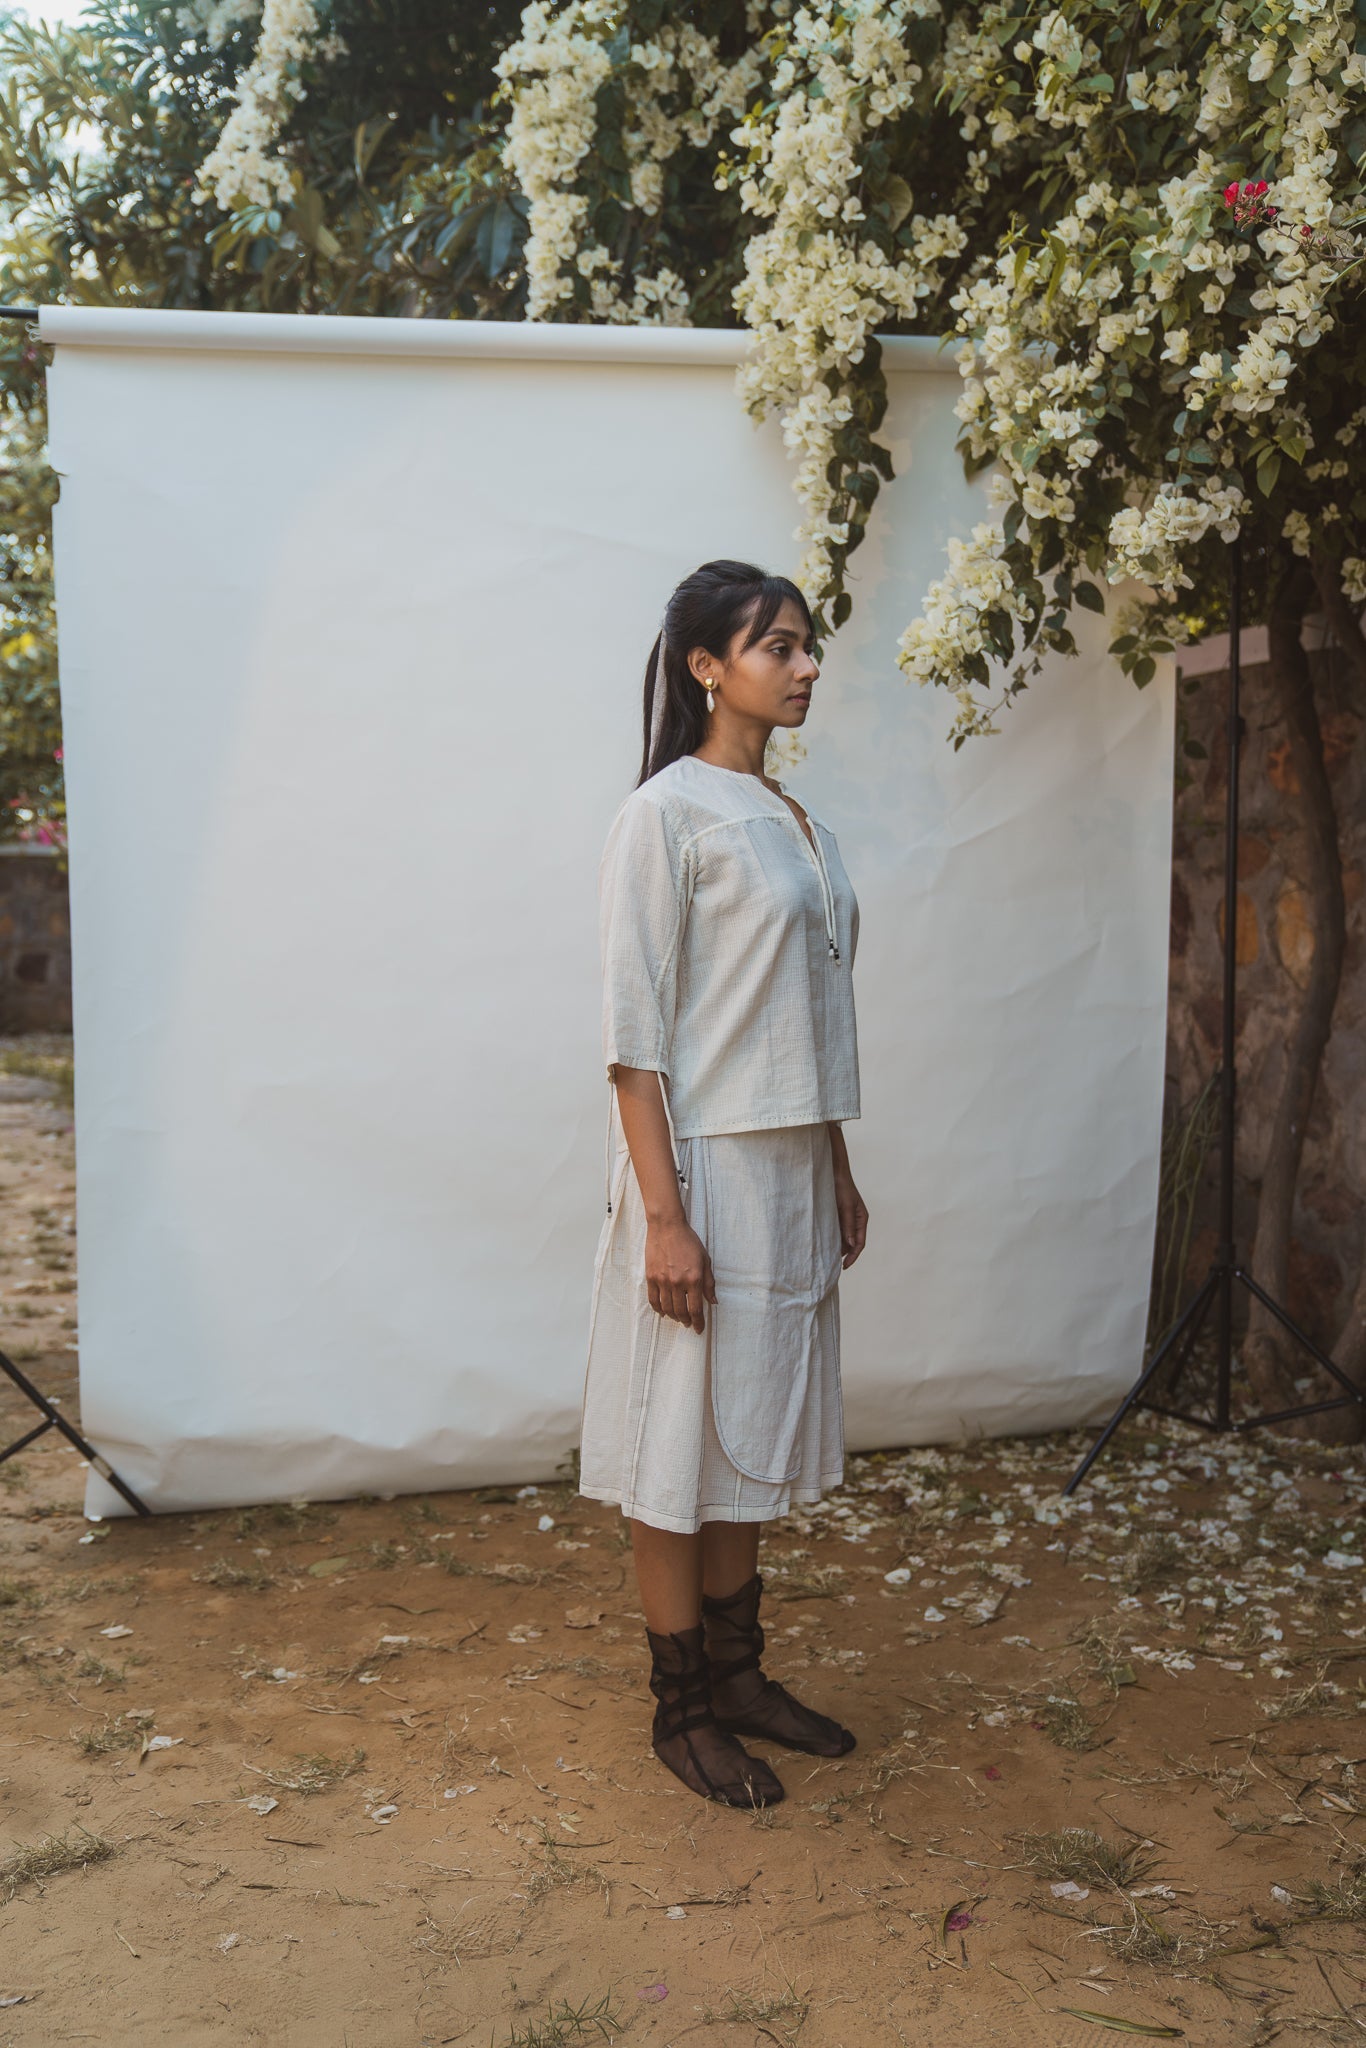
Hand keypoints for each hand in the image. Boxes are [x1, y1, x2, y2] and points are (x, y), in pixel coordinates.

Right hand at [645, 1218, 716, 1332]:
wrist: (667, 1227)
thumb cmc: (688, 1241)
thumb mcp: (705, 1260)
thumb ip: (709, 1283)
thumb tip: (712, 1301)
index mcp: (694, 1279)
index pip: (696, 1309)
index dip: (698, 1322)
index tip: (698, 1329)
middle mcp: (678, 1282)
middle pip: (681, 1311)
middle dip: (686, 1321)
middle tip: (688, 1323)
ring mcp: (662, 1280)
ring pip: (667, 1308)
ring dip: (673, 1316)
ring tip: (677, 1317)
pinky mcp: (651, 1277)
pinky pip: (653, 1299)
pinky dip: (658, 1309)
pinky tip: (663, 1311)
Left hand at [834, 1170, 867, 1267]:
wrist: (833, 1172)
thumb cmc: (841, 1187)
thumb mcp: (845, 1206)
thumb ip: (847, 1224)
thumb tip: (850, 1244)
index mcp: (862, 1219)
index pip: (860, 1243)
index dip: (853, 1256)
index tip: (844, 1266)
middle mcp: (855, 1220)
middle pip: (852, 1243)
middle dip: (844, 1255)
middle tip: (832, 1266)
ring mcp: (846, 1218)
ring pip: (843, 1238)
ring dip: (837, 1247)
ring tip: (826, 1257)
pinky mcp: (837, 1215)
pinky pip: (836, 1231)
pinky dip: (832, 1238)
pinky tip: (823, 1244)